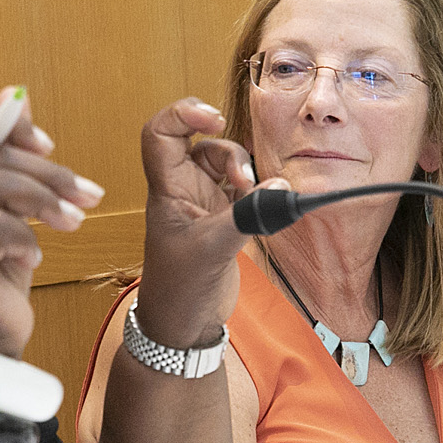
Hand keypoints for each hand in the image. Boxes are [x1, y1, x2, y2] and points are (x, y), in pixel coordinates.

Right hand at [0, 86, 101, 356]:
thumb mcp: (4, 210)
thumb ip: (6, 160)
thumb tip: (16, 97)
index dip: (10, 126)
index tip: (51, 147)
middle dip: (49, 174)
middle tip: (87, 196)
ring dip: (45, 202)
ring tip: (73, 223)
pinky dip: (23, 239)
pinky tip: (34, 258)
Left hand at [135, 98, 259, 350]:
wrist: (183, 327)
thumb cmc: (179, 291)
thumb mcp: (212, 250)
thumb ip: (248, 217)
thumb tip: (282, 190)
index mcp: (167, 190)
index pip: (160, 134)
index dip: (183, 114)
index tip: (214, 121)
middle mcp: (183, 191)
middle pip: (204, 145)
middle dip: (231, 155)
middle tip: (245, 184)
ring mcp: (204, 204)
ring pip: (226, 166)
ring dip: (246, 174)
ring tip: (256, 200)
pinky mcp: (224, 220)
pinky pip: (243, 191)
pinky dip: (258, 193)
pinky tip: (268, 207)